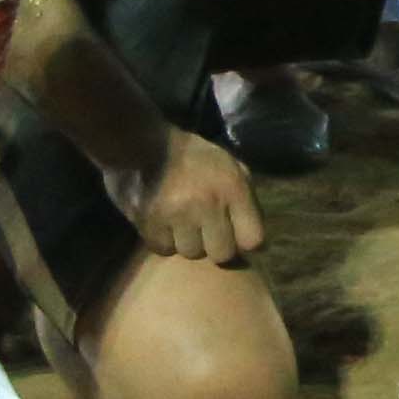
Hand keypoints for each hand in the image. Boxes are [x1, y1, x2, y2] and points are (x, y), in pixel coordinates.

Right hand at [110, 127, 265, 267]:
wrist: (142, 144)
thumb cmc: (191, 155)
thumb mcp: (228, 165)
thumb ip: (244, 198)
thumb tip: (256, 239)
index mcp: (233, 187)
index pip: (253, 240)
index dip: (244, 241)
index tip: (235, 236)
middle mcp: (209, 203)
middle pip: (222, 254)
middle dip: (214, 245)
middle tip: (203, 231)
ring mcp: (179, 215)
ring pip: (191, 253)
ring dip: (186, 242)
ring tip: (179, 222)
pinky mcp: (151, 224)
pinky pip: (164, 249)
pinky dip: (163, 239)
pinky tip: (161, 222)